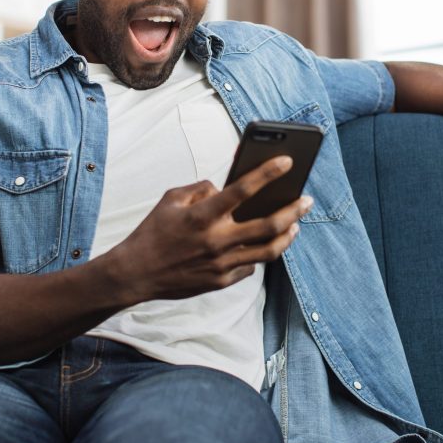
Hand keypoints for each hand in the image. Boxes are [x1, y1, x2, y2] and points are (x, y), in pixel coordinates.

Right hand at [108, 156, 313, 302]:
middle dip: (293, 210)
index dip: (268, 172)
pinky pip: (250, 267)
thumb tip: (224, 188)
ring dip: (287, 236)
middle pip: (268, 225)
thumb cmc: (153, 232)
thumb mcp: (171, 199)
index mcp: (203, 215)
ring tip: (295, 225)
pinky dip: (258, 254)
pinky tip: (263, 245)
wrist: (136, 273)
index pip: (243, 189)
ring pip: (268, 251)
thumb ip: (201, 188)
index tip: (287, 161)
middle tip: (306, 200)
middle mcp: (216, 240)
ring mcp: (221, 264)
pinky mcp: (221, 281)